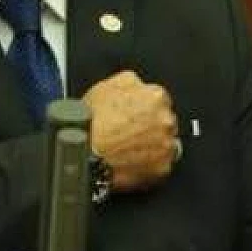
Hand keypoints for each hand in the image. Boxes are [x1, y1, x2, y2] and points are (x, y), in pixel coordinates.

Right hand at [82, 70, 177, 191]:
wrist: (85, 153)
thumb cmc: (92, 121)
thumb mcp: (107, 86)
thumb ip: (130, 83)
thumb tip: (138, 85)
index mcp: (156, 96)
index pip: (160, 100)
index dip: (145, 108)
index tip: (136, 116)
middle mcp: (166, 120)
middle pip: (165, 121)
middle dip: (152, 126)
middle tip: (130, 133)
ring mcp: (166, 144)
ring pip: (164, 143)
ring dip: (153, 145)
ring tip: (130, 149)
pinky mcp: (162, 167)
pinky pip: (160, 164)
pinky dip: (149, 164)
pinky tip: (133, 161)